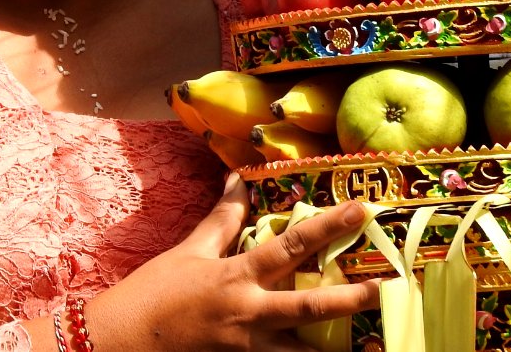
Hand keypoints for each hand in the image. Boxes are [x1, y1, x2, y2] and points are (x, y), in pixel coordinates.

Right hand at [84, 173, 379, 350]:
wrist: (121, 344)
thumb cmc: (155, 292)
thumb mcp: (190, 251)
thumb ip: (222, 217)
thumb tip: (238, 177)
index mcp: (236, 276)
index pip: (291, 245)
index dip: (329, 226)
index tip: (361, 210)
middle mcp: (248, 314)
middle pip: (309, 308)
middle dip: (352, 300)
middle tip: (389, 290)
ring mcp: (245, 350)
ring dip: (336, 348)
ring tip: (373, 346)